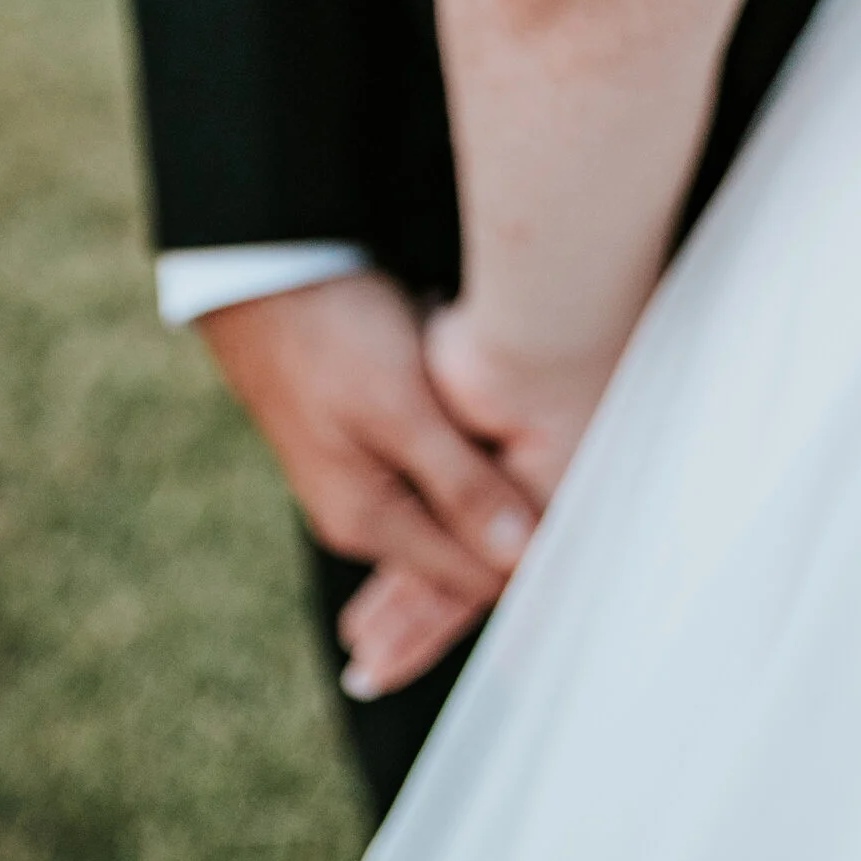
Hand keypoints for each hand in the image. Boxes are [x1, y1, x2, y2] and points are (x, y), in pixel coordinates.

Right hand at [329, 306, 614, 703]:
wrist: (263, 278)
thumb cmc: (334, 335)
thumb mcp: (402, 407)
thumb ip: (460, 484)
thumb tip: (519, 556)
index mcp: (370, 521)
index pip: (470, 581)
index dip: (532, 572)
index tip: (598, 564)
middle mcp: (362, 516)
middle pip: (458, 561)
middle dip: (516, 562)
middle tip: (595, 559)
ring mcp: (360, 480)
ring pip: (450, 521)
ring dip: (497, 526)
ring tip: (568, 523)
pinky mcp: (365, 442)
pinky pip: (435, 484)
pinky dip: (473, 488)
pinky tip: (511, 476)